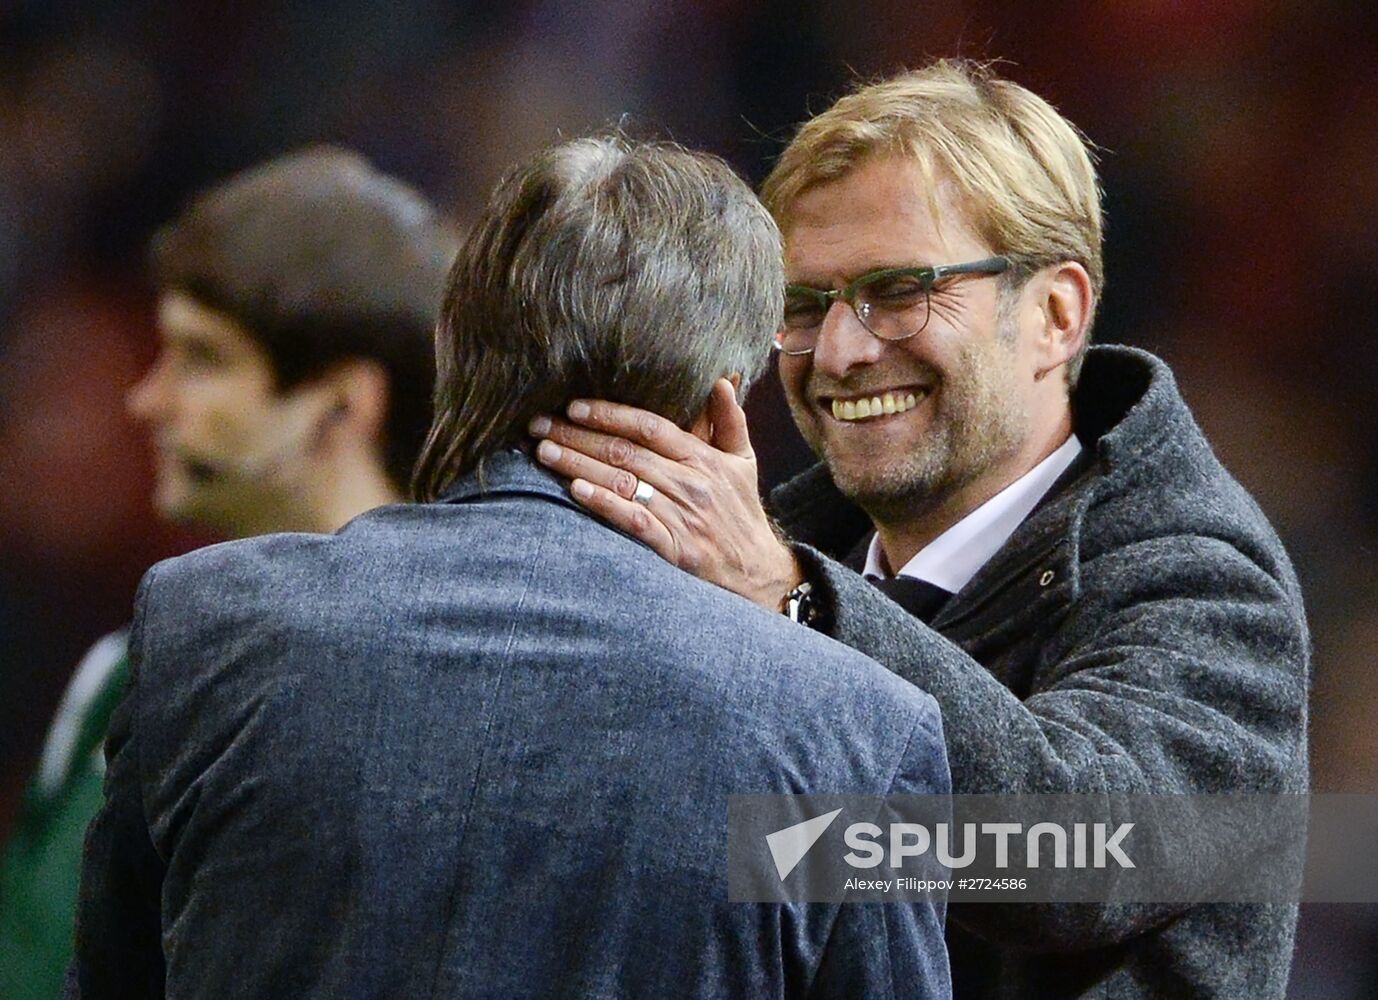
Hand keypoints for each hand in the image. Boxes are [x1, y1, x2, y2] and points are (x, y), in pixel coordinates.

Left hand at [527, 379, 803, 610]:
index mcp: (703, 458)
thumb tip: (722, 380)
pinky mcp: (675, 549)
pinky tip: (576, 492)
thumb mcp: (743, 462)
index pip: (649, 426)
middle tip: (539, 425)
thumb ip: (731, 420)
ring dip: (579, 466)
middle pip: (626, 452)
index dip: (609, 414)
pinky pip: (634, 522)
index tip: (573, 406)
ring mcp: (682, 516)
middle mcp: (690, 483)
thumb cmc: (742, 513)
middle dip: (578, 436)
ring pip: (623, 482)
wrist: (759, 573)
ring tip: (544, 453)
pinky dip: (605, 504)